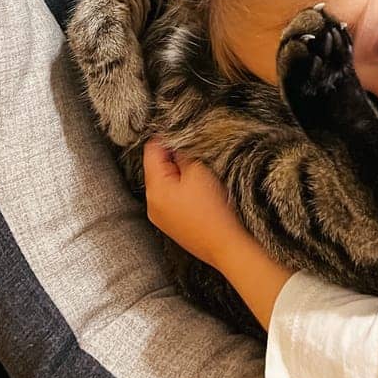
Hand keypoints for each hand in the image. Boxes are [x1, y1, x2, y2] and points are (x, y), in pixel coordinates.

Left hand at [142, 137, 251, 270]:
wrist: (226, 246)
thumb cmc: (213, 210)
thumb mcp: (199, 171)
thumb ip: (182, 154)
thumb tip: (175, 144)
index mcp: (155, 189)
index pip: (151, 151)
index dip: (167, 137)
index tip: (183, 131)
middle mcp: (152, 204)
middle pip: (156, 168)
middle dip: (174, 157)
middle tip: (196, 152)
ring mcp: (161, 217)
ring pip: (165, 183)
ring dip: (179, 173)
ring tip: (200, 172)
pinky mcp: (173, 225)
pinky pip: (172, 198)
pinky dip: (183, 189)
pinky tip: (200, 191)